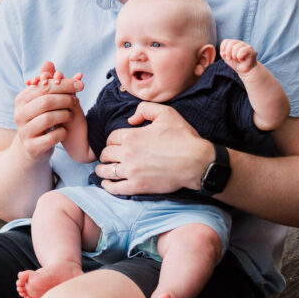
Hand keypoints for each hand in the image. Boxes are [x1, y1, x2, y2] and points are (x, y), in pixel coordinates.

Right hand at [15, 60, 83, 161]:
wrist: (32, 147)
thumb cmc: (40, 117)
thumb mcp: (42, 99)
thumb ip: (47, 81)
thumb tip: (49, 62)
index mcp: (21, 99)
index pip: (44, 86)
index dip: (64, 84)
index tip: (80, 83)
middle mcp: (19, 115)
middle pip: (46, 101)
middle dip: (65, 98)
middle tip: (77, 99)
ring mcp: (24, 132)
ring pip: (48, 118)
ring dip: (65, 115)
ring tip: (70, 114)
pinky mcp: (32, 147)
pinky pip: (52, 136)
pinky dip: (62, 132)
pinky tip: (64, 130)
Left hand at [96, 102, 212, 195]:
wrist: (196, 162)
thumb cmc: (183, 137)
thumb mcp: (166, 113)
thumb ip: (144, 109)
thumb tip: (131, 119)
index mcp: (131, 136)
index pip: (111, 138)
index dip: (113, 140)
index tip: (116, 143)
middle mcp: (128, 154)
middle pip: (106, 154)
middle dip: (106, 154)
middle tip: (109, 156)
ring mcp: (132, 172)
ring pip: (106, 171)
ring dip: (102, 170)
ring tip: (103, 170)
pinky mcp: (138, 186)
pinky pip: (115, 188)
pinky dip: (108, 186)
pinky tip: (107, 184)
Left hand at [220, 38, 256, 74]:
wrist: (246, 70)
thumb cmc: (237, 64)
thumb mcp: (228, 60)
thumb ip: (224, 56)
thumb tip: (222, 52)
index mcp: (233, 44)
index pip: (226, 41)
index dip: (223, 48)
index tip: (224, 55)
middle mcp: (239, 43)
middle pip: (231, 43)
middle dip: (228, 52)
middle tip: (229, 58)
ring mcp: (245, 45)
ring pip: (236, 47)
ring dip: (234, 56)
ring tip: (237, 60)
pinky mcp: (250, 50)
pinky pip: (242, 50)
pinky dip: (239, 56)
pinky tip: (241, 59)